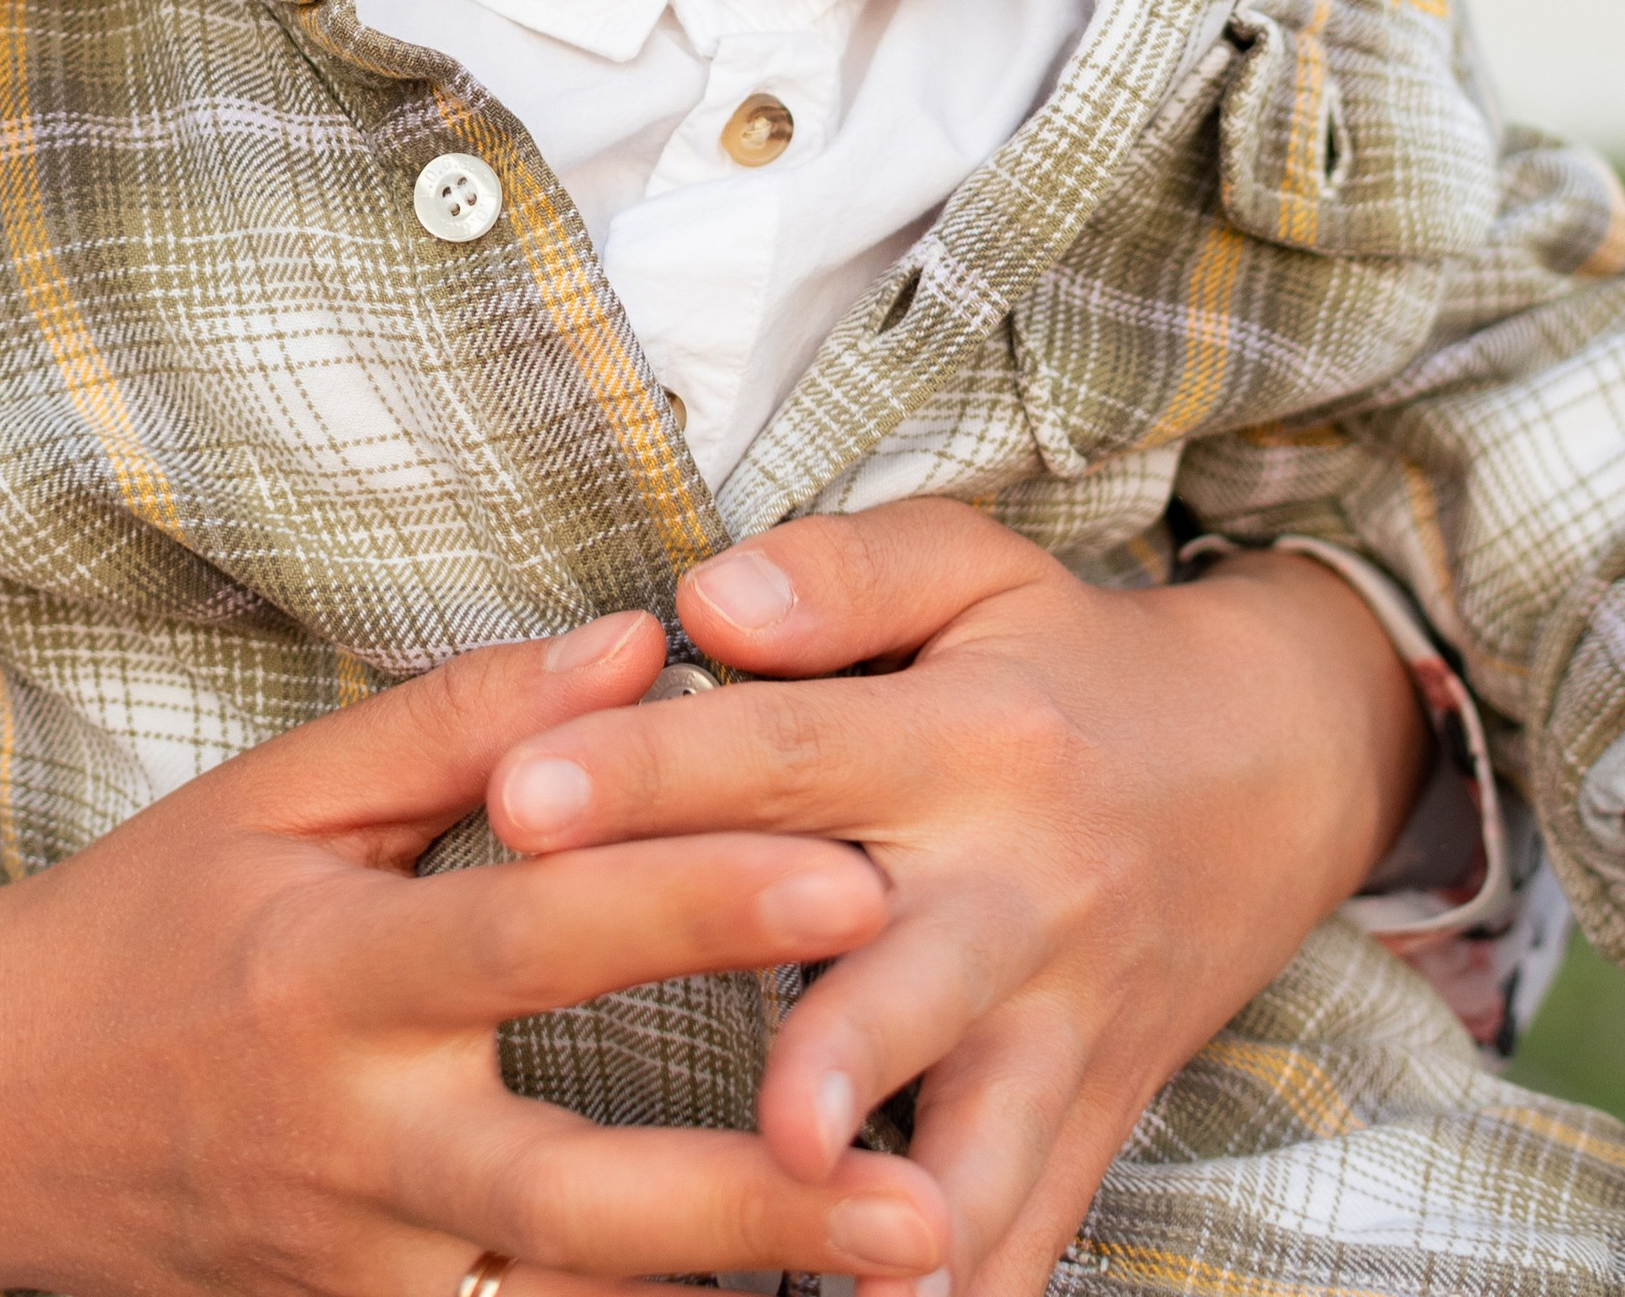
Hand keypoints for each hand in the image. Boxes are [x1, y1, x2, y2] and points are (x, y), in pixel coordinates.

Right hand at [0, 610, 954, 1296]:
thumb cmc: (140, 924)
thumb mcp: (277, 796)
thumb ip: (463, 723)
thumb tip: (640, 644)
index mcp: (333, 971)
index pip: (539, 929)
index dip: (694, 902)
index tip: (849, 873)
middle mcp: (354, 1140)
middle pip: (580, 1180)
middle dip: (760, 1190)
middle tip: (924, 1188)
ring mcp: (359, 1268)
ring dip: (733, 1296)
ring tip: (907, 1273)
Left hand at [487, 503, 1431, 1296]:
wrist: (1276, 762)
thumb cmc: (1069, 655)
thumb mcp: (973, 565)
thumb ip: (837, 572)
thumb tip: (703, 600)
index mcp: (965, 737)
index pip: (783, 753)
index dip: (649, 774)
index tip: (514, 801)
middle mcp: (1017, 891)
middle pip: (897, 973)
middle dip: (824, 1056)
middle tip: (760, 1117)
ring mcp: (1060, 1020)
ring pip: (983, 1142)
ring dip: (907, 1224)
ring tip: (835, 1259)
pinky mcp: (1090, 1114)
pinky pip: (1028, 1227)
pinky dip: (960, 1289)